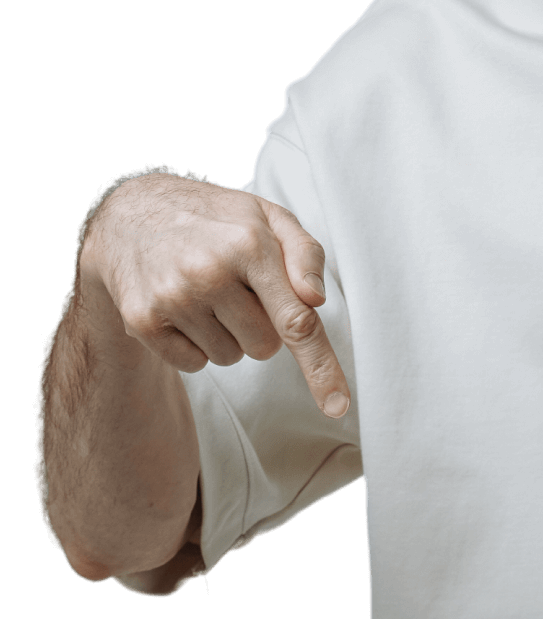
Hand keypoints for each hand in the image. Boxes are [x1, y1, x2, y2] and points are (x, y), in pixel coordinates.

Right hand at [79, 172, 350, 416]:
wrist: (129, 213)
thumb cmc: (214, 220)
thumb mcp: (268, 217)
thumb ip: (305, 254)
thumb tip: (316, 300)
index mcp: (249, 244)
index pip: (295, 320)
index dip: (321, 366)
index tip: (338, 406)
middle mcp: (209, 273)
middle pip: (265, 347)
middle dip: (260, 325)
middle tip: (238, 289)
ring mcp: (172, 298)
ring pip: (230, 357)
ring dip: (227, 334)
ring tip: (206, 292)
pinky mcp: (143, 321)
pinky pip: (194, 364)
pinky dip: (195, 344)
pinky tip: (181, 306)